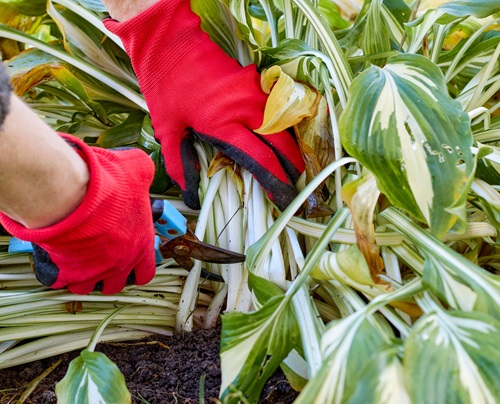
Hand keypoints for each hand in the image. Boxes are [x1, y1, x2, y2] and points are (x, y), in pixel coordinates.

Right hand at [0, 135, 155, 293]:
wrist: (70, 194)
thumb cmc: (105, 185)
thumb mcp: (137, 169)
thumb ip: (144, 171)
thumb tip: (143, 166)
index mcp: (140, 245)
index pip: (147, 272)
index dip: (138, 267)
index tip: (130, 260)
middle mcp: (119, 263)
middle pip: (117, 284)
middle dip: (110, 274)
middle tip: (101, 257)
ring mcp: (92, 271)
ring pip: (89, 287)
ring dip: (85, 275)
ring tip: (79, 258)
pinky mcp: (65, 272)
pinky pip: (61, 282)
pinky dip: (59, 273)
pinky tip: (58, 257)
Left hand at [104, 0, 304, 209]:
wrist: (171, 44)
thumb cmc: (166, 88)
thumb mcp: (166, 130)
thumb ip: (179, 164)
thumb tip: (190, 196)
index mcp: (223, 125)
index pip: (260, 160)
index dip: (275, 182)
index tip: (282, 197)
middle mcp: (246, 109)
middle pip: (282, 144)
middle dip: (293, 167)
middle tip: (298, 185)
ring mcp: (255, 92)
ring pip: (285, 125)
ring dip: (293, 147)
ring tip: (297, 166)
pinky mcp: (257, 80)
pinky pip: (278, 108)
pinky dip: (286, 126)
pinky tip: (286, 139)